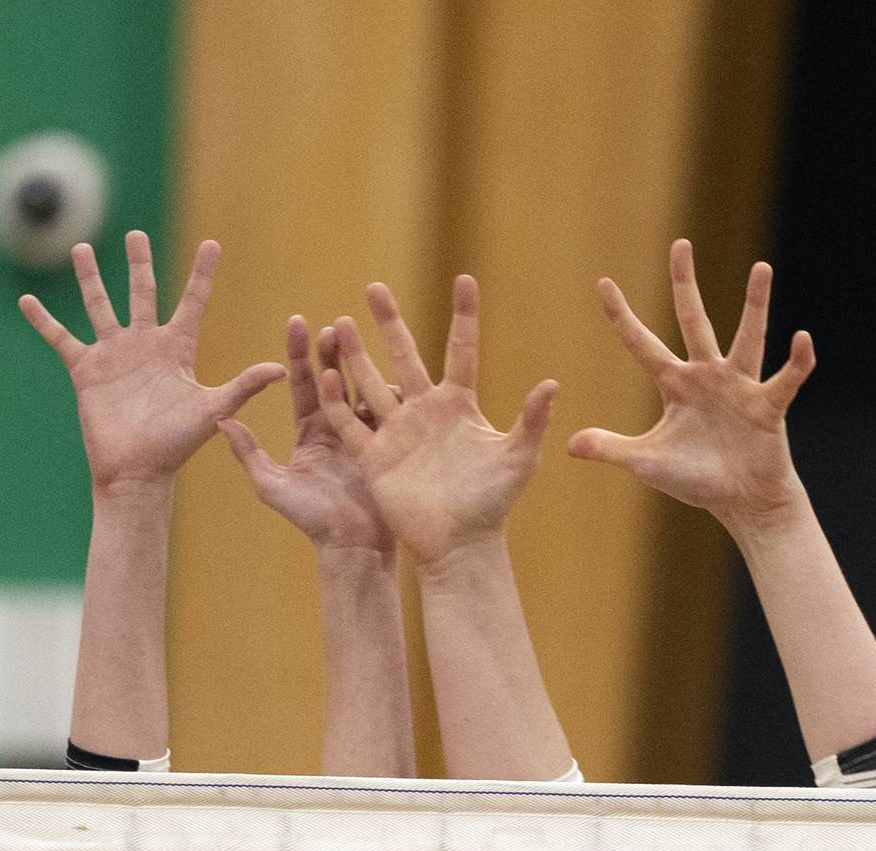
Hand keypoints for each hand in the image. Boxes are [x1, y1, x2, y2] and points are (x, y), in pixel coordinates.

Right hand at [19, 231, 284, 490]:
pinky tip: (26, 299)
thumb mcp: (213, 411)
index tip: (212, 244)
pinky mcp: (86, 370)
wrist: (138, 472)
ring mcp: (114, 356)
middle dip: (140, 264)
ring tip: (82, 248)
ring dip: (90, 278)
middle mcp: (145, 346)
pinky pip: (60, 338)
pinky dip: (43, 320)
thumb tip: (279, 369)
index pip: (192, 302)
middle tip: (137, 235)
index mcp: (176, 351)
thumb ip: (243, 386)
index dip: (203, 274)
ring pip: (100, 305)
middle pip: (143, 293)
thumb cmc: (177, 446)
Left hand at [219, 317, 393, 554]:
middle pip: (336, 381)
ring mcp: (367, 437)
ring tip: (363, 337)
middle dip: (334, 351)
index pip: (303, 385)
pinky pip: (391, 415)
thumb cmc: (312, 521)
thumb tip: (220, 420)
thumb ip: (248, 453)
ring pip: (365, 392)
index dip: (300, 354)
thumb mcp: (273, 486)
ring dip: (364, 364)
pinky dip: (392, 393)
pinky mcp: (390, 448)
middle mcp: (339, 430)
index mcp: (311, 434)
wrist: (353, 547)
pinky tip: (395, 372)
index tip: (298, 321)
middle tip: (334, 323)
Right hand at [316, 275, 557, 565]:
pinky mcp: (374, 458)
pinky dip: (337, 402)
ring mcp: (397, 433)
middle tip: (374, 287)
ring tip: (341, 323)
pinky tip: (324, 375)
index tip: (465, 279)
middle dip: (389, 322)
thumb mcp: (519, 460)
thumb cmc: (493, 504)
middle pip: (404, 356)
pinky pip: (350, 424)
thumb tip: (551, 384)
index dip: (464, 316)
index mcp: (459, 405)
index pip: (461, 350)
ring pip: (370, 383)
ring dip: (355, 355)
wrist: (461, 545)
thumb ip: (532, 421)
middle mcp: (424, 412)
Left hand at [568, 238, 814, 532]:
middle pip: (693, 321)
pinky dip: (796, 363)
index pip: (642, 345)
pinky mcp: (767, 407)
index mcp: (676, 385)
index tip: (603, 283)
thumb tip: (569, 444)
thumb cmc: (696, 479)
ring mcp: (740, 387)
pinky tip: (802, 340)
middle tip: (680, 244)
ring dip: (755, 305)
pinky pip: (785, 380)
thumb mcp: (647, 463)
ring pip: (748, 338)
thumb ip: (612, 449)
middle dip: (684, 284)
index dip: (622, 317)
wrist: (740, 502)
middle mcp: (707, 376)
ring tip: (762, 269)